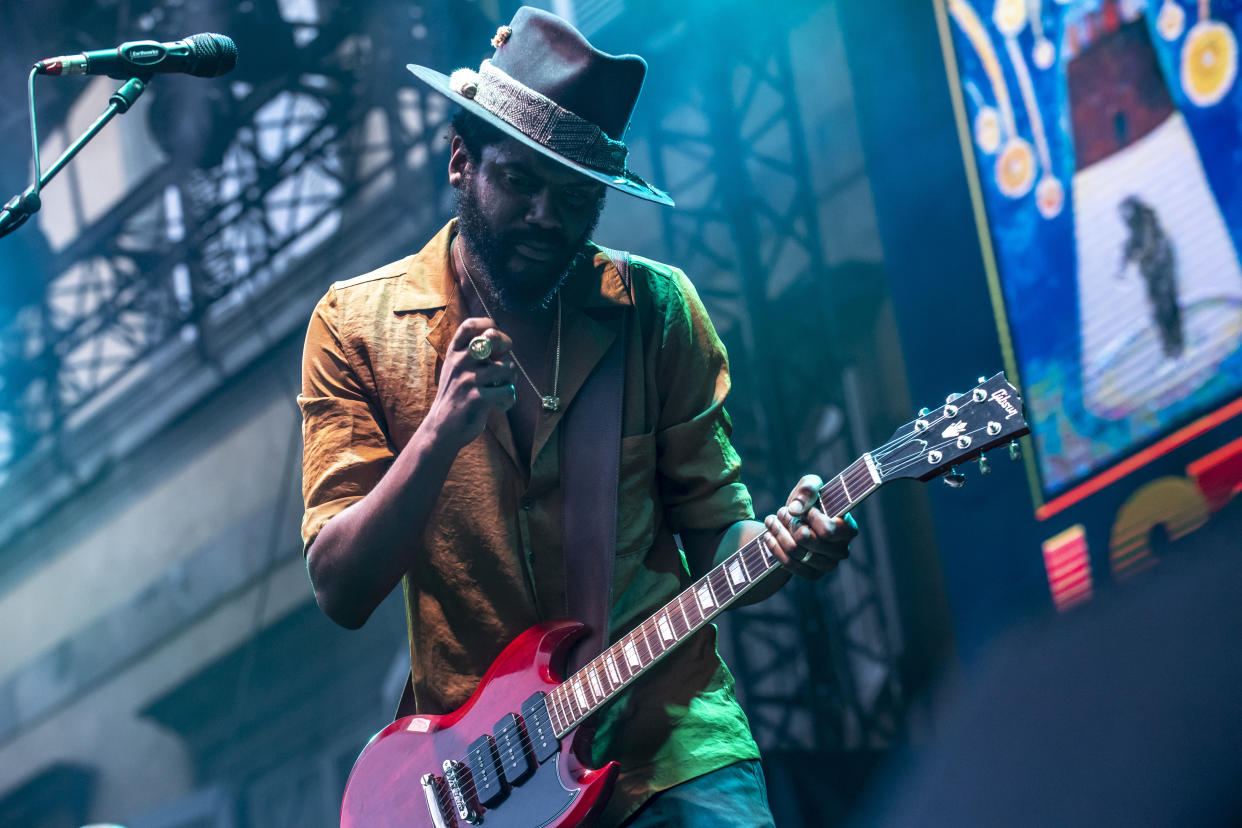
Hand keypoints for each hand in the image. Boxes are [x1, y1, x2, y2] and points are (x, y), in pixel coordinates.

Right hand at [428, 318, 516, 445]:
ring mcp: (467, 379)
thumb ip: (473, 352)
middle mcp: (459, 361)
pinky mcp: (476, 397)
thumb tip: (499, 335)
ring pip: (507, 367)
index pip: (470, 325)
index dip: (489, 325)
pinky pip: (507, 391)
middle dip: (506, 345)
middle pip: (492, 338)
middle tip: (504, 361)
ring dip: (511, 379)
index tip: (495, 335)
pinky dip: (509, 400)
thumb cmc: (457, 395)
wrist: (442, 427)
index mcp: (454, 352)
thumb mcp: (457, 368)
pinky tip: (499, 406)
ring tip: (502, 388)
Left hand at [763, 474, 857, 578]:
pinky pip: (789, 564)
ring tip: (772, 520)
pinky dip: (775, 548)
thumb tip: (796, 510)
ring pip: (795, 550)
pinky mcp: (812, 574)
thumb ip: (808, 489)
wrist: (799, 522)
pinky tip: (768, 535)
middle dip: (789, 522)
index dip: (811, 518)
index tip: (806, 510)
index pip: (827, 530)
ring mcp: (827, 565)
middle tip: (783, 512)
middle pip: (806, 539)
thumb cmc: (810, 502)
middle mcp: (842, 551)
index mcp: (848, 530)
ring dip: (779, 532)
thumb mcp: (811, 485)